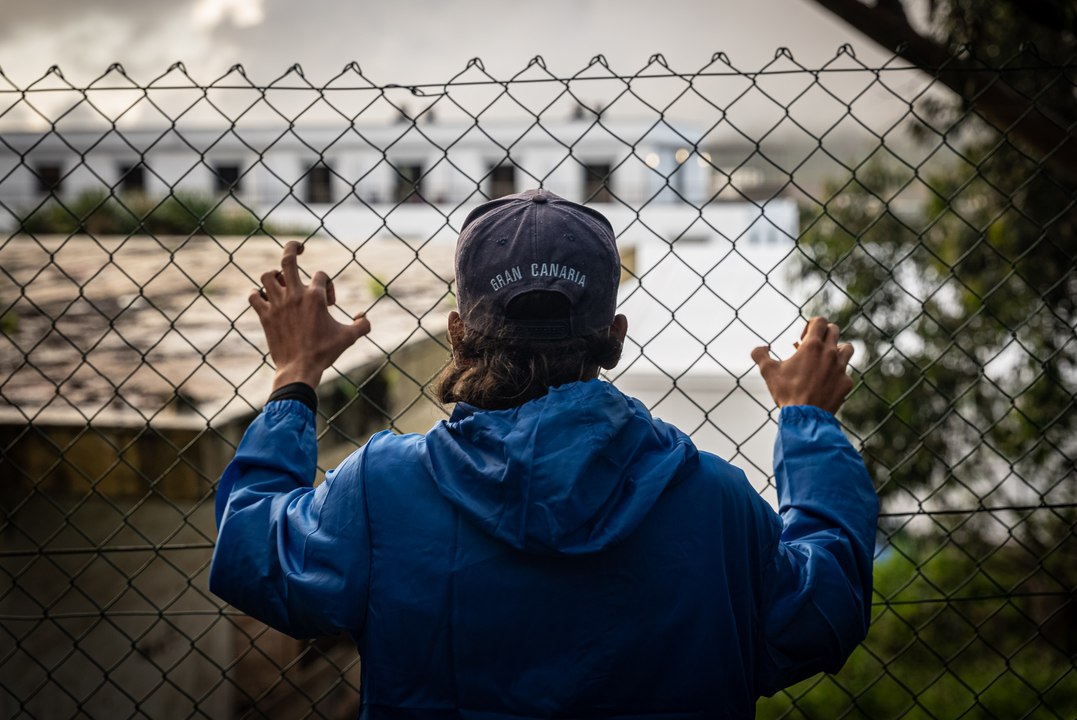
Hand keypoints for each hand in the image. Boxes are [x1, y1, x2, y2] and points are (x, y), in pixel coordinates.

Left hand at [249, 241, 371, 390]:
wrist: (299, 369)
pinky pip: (254, 296)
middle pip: (288, 259)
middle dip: (293, 248)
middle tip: (299, 247)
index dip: (327, 286)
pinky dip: (257, 294)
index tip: (328, 305)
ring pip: (268, 276)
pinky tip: (264, 298)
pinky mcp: (265, 316)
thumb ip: (363, 325)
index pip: (321, 275)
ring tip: (282, 282)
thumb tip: (363, 316)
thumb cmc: (325, 352)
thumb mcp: (349, 338)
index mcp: (315, 297)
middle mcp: (294, 295)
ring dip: (275, 275)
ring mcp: (277, 305)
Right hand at [751, 317, 854, 413]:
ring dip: (837, 349)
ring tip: (826, 359)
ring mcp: (841, 367)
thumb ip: (760, 355)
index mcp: (812, 346)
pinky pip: (846, 372)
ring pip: (847, 348)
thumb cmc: (786, 392)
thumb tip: (759, 348)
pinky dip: (838, 373)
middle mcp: (830, 353)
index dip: (810, 325)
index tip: (802, 338)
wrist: (805, 416)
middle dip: (823, 334)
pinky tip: (827, 381)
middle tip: (812, 346)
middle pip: (834, 330)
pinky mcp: (846, 382)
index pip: (820, 321)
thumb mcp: (768, 372)